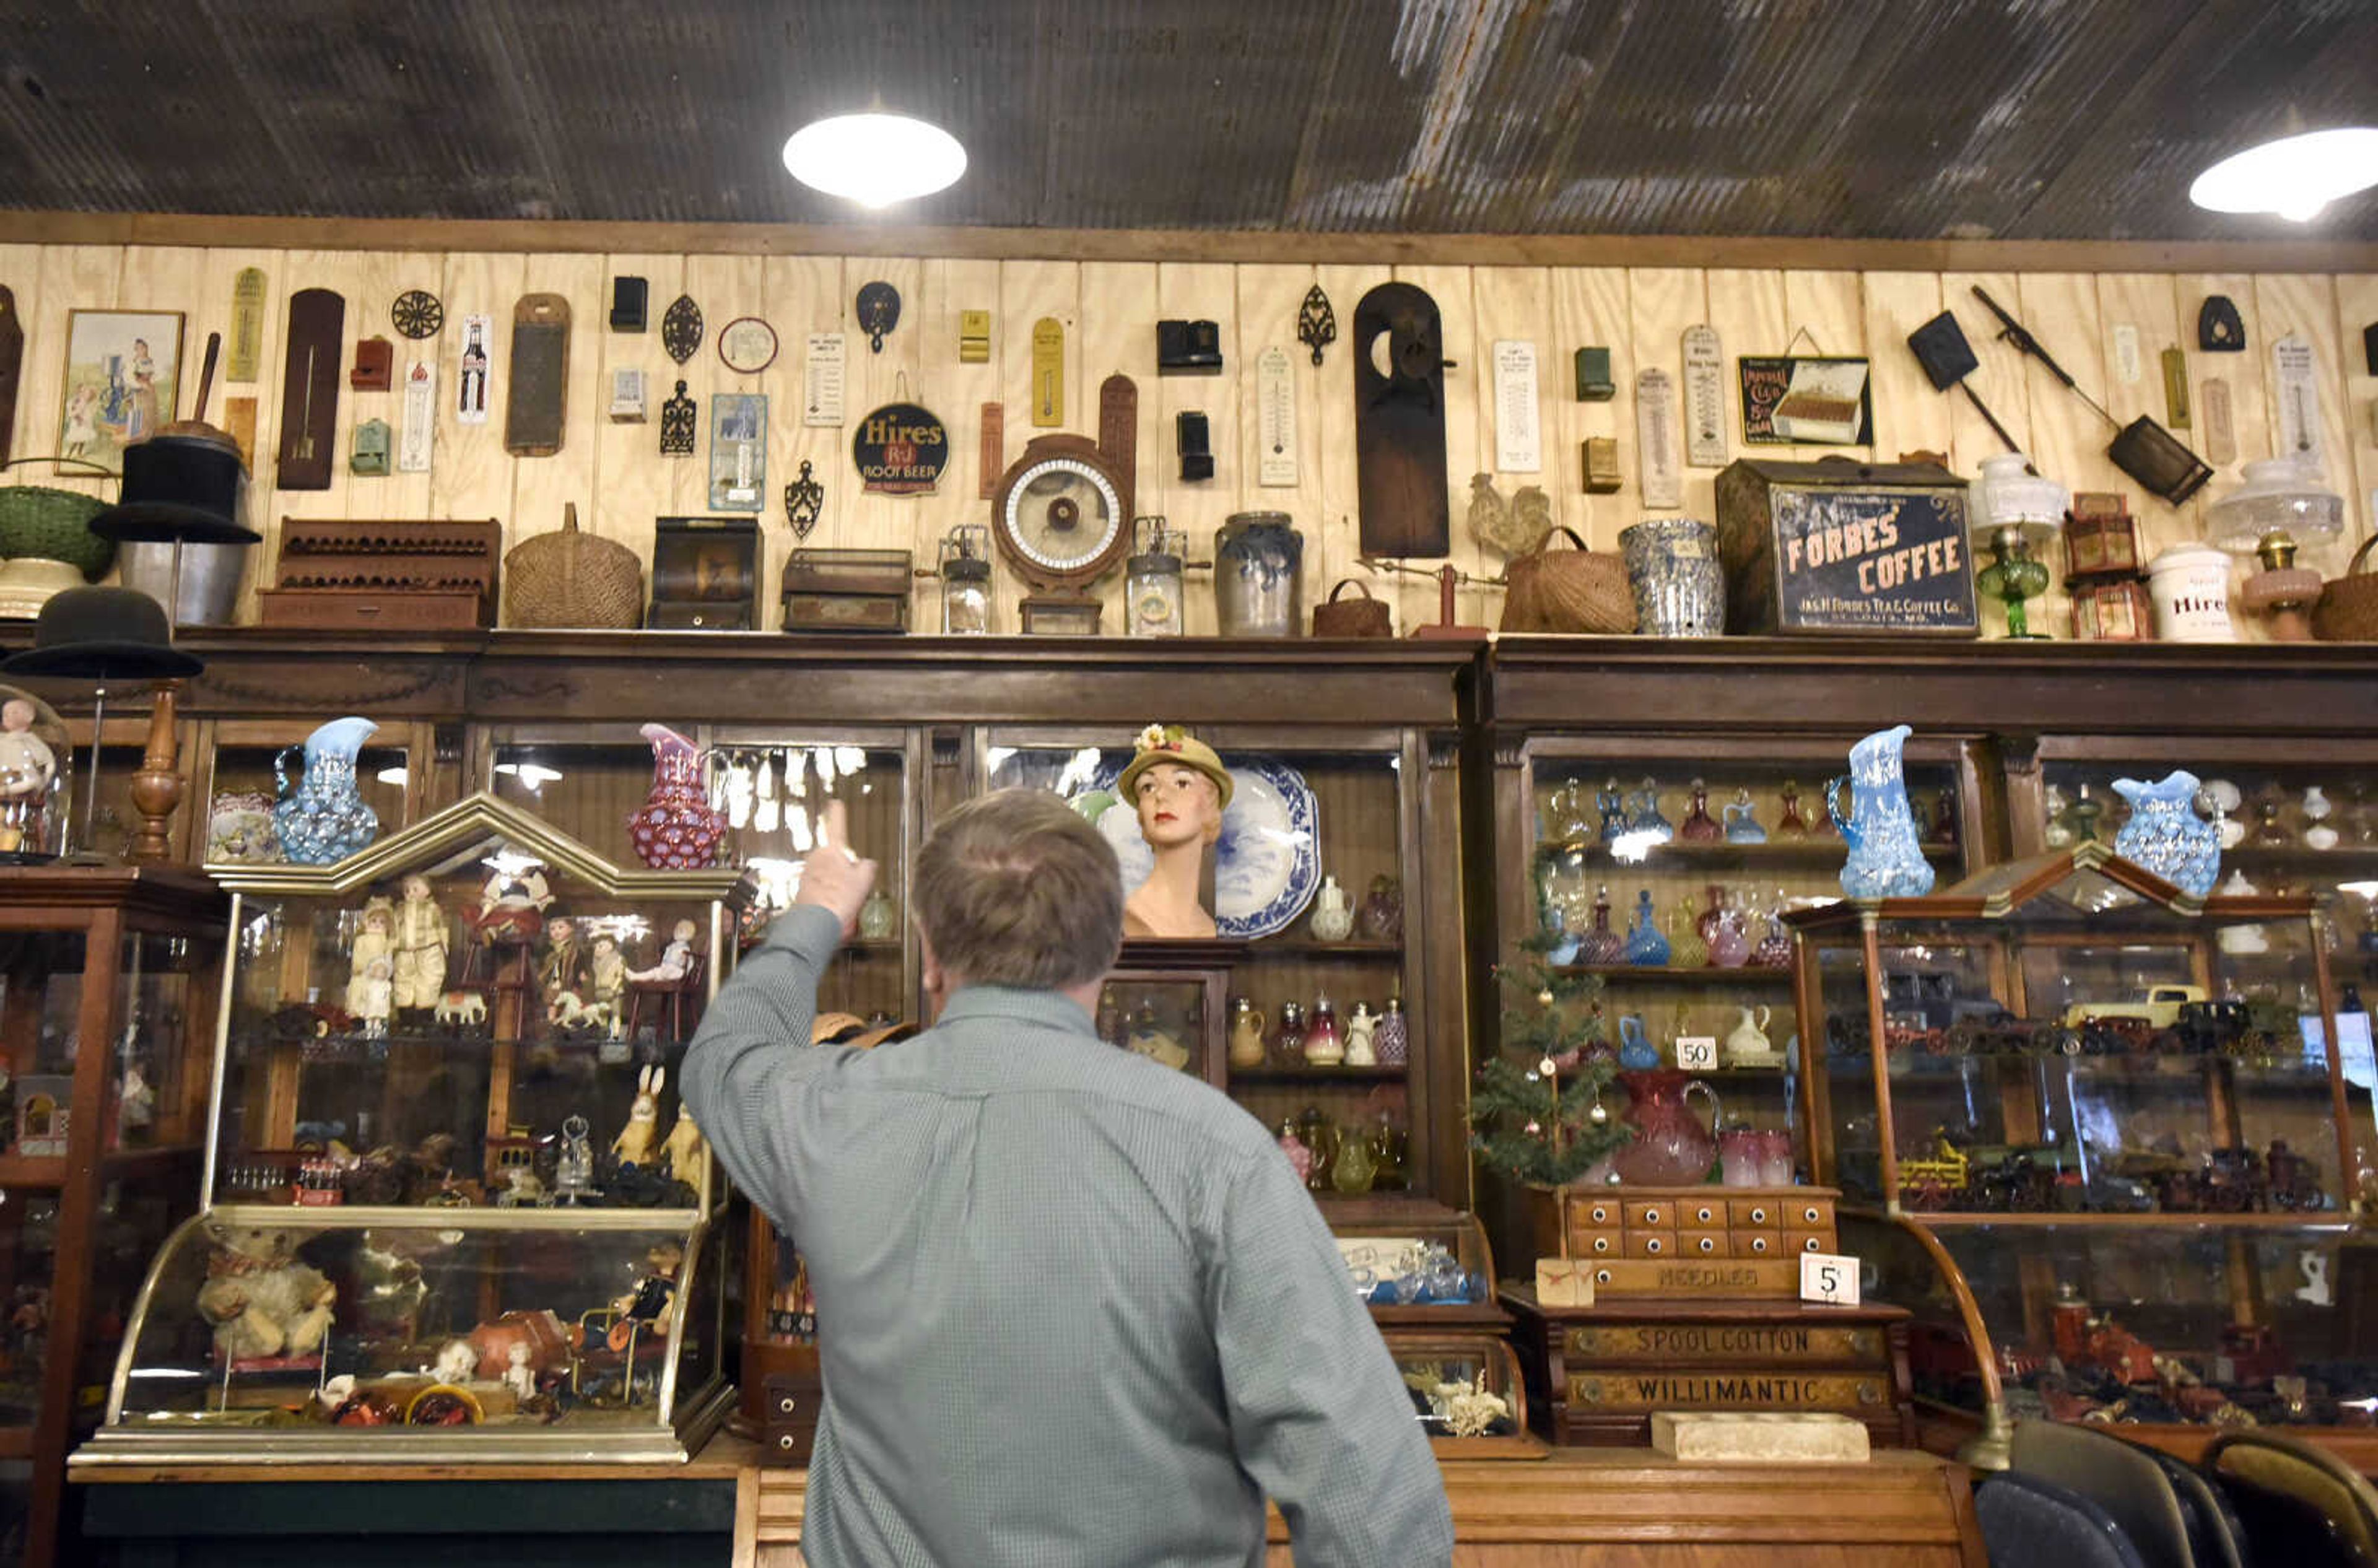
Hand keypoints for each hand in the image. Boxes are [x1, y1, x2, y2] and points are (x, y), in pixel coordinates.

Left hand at [797, 799, 877, 939]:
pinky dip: (827, 896)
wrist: (816, 923)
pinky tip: (834, 907)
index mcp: (831, 851)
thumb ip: (867, 865)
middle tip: (852, 885)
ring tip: (843, 900)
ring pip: (827, 875)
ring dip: (835, 884)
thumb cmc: (838, 899)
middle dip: (843, 869)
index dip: (838, 814)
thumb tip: (866, 864)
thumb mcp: (865, 879)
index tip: (835, 803)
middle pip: (834, 858)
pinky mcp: (801, 888)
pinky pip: (820, 889)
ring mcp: (806, 873)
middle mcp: (815, 858)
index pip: (837, 827)